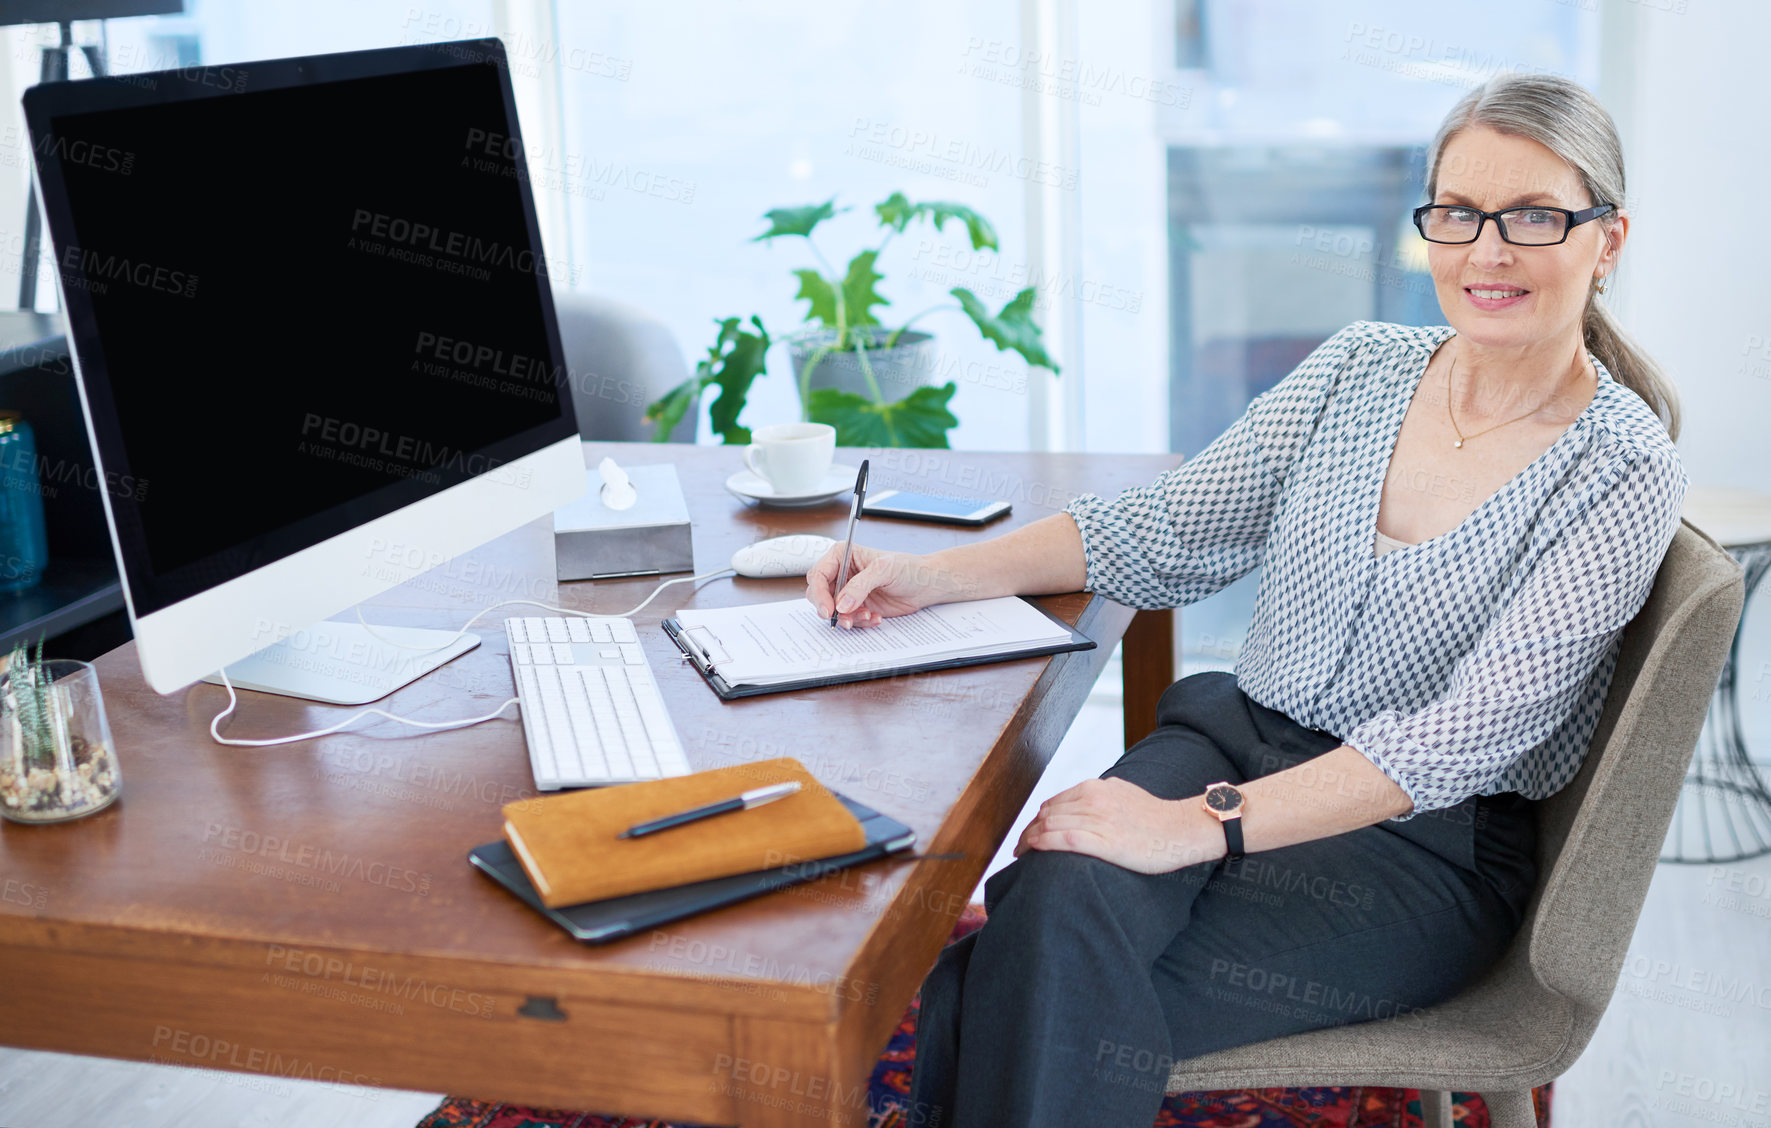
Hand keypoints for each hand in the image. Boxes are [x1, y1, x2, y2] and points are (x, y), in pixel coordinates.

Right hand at [805, 543, 951, 628]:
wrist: (927, 585)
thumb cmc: (909, 568)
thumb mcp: (884, 570)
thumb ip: (860, 586)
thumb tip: (841, 604)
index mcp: (842, 555)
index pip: (818, 574)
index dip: (819, 593)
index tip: (829, 609)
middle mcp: (842, 573)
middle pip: (819, 594)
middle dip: (830, 609)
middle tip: (846, 619)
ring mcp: (849, 591)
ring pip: (833, 610)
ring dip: (848, 618)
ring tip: (868, 616)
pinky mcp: (858, 607)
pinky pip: (849, 619)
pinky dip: (860, 622)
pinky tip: (876, 617)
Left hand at [1012, 777, 1225, 873]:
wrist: (1182, 828)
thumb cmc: (1154, 816)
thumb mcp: (1121, 794)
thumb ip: (1097, 796)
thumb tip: (1076, 803)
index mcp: (1094, 787)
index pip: (1052, 803)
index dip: (1035, 821)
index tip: (1028, 835)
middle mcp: (1092, 799)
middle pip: (1046, 815)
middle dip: (1027, 832)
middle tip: (1018, 850)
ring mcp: (1098, 819)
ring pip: (1050, 826)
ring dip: (1029, 841)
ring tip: (1021, 856)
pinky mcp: (1105, 841)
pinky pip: (1064, 839)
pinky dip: (1043, 843)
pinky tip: (1033, 850)